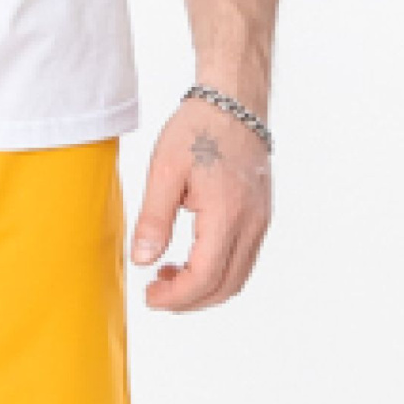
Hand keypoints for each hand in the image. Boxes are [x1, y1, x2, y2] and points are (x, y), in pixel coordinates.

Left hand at [129, 97, 272, 313]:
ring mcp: (261, 221)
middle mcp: (252, 223)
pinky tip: (190, 258)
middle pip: (225, 286)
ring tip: (168, 275)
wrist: (234, 103)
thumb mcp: (164, 171)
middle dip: (189, 300)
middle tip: (156, 293)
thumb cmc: (198, 130)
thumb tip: (142, 260)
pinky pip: (243, 259)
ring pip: (237, 277)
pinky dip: (217, 271)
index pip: (205, 276)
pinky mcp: (261, 216)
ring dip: (204, 288)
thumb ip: (153, 219)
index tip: (149, 296)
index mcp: (226, 214)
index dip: (176, 297)